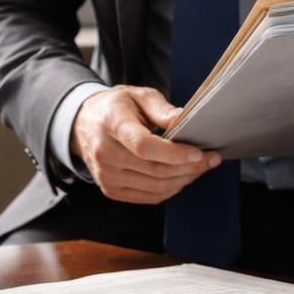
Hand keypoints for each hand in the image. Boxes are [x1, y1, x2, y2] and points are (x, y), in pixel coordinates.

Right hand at [70, 86, 220, 203]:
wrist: (83, 124)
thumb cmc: (114, 108)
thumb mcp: (138, 96)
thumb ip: (162, 109)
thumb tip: (185, 120)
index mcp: (111, 124)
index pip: (144, 146)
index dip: (174, 153)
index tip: (199, 152)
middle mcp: (104, 152)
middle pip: (154, 170)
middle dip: (189, 167)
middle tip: (210, 159)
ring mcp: (106, 175)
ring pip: (155, 187)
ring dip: (183, 180)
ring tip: (199, 168)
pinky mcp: (110, 189)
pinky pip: (148, 197)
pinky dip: (170, 190)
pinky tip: (181, 177)